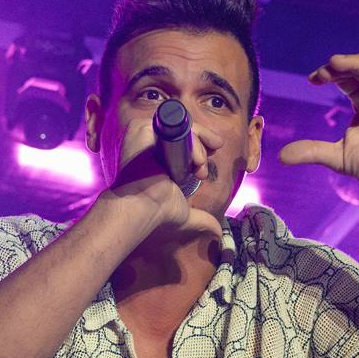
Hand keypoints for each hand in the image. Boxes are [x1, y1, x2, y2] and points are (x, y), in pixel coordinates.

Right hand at [104, 117, 222, 239]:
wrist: (144, 207)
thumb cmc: (157, 210)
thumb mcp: (185, 213)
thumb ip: (201, 219)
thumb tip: (217, 232)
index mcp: (157, 154)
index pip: (184, 139)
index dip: (200, 147)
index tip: (205, 165)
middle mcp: (150, 141)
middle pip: (186, 130)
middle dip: (203, 149)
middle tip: (202, 170)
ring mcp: (145, 133)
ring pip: (183, 128)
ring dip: (198, 148)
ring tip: (198, 169)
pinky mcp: (141, 128)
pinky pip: (174, 125)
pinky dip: (190, 140)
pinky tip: (191, 160)